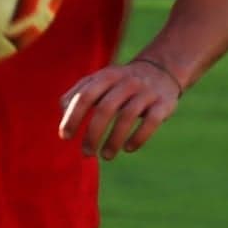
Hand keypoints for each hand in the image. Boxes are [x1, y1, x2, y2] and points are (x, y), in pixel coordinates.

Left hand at [58, 56, 181, 160]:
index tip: (65, 137)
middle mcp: (127, 82)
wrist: (161, 70)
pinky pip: (151, 122)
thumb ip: (79, 92)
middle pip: (105, 109)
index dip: (73, 117)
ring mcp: (146, 92)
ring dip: (113, 141)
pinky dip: (138, 138)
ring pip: (127, 117)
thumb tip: (63, 112)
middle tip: (86, 153)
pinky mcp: (164, 103)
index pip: (85, 96)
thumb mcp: (100, 80)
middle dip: (92, 134)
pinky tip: (128, 149)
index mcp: (107, 76)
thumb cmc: (121, 82)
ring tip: (105, 156)